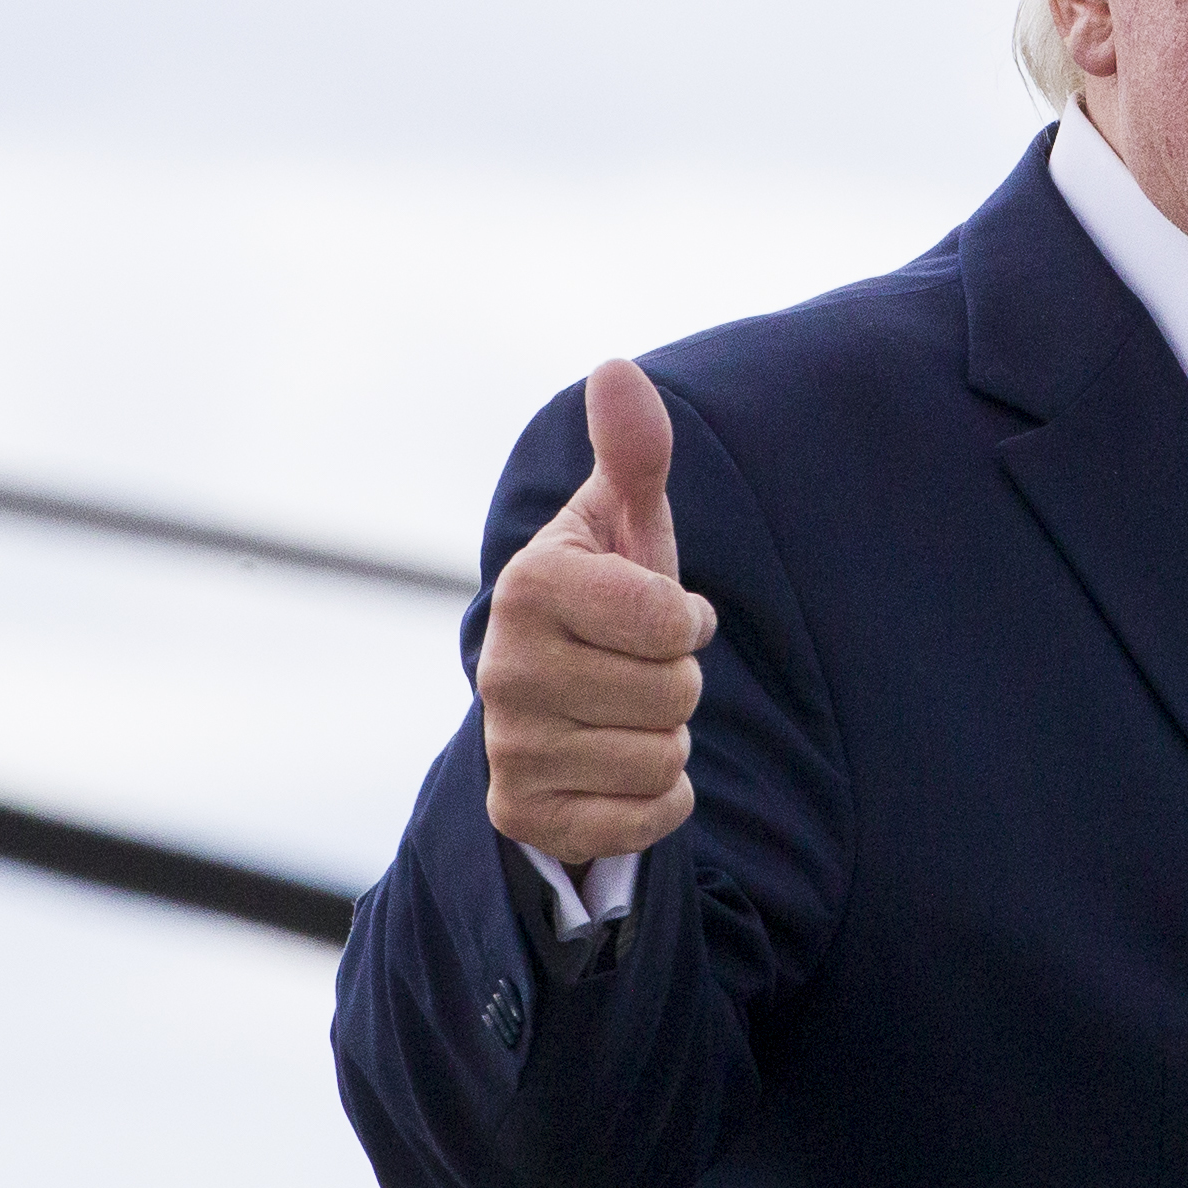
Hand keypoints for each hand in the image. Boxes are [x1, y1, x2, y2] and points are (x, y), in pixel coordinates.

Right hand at [477, 359, 716, 862]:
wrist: (555, 698)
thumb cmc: (607, 596)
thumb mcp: (625, 522)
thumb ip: (634, 451)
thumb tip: (617, 369)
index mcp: (530, 585)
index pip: (667, 621)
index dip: (684, 619)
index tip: (657, 613)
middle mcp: (502, 668)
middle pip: (673, 695)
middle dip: (677, 682)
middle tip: (637, 669)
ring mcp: (506, 747)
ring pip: (663, 757)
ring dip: (666, 739)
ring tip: (624, 714)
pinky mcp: (521, 814)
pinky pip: (647, 818)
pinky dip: (656, 799)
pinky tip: (617, 767)